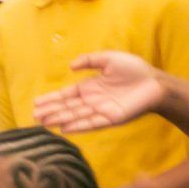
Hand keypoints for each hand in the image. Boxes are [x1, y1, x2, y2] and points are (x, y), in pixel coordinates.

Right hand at [34, 51, 169, 132]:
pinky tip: (65, 128)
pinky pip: (92, 123)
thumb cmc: (134, 70)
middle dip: (51, 111)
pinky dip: (79, 126)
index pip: (66, 95)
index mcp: (90, 87)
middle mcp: (92, 101)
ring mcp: (101, 111)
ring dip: (60, 119)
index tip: (35, 103)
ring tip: (44, 123)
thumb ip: (89, 60)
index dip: (51, 99)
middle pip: (67, 107)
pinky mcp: (112, 119)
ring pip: (76, 116)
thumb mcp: (108, 59)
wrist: (155, 82)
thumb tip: (70, 66)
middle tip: (34, 116)